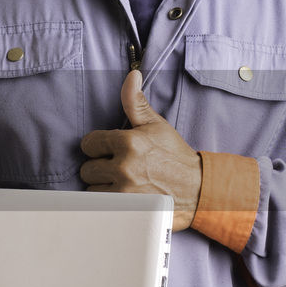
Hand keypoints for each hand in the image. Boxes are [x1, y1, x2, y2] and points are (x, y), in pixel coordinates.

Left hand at [80, 69, 202, 231]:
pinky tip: (120, 199)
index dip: (98, 147)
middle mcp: (124, 167)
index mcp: (129, 142)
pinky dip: (106, 204)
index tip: (109, 151)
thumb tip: (131, 75)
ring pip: (91, 190)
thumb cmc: (175, 157)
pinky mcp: (126, 211)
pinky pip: (98, 207)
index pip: (88, 143)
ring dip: (102, 189)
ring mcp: (124, 192)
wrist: (198, 189)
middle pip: (87, 169)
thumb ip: (135, 102)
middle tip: (118, 170)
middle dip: (99, 169)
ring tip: (121, 185)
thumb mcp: (156, 125)